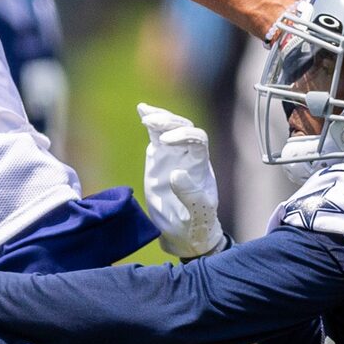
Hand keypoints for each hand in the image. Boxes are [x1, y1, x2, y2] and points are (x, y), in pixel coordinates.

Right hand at [139, 103, 225, 259]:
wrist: (185, 233)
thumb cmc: (196, 225)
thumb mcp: (197, 214)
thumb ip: (190, 195)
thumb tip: (176, 173)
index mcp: (201, 167)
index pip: (198, 140)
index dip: (184, 135)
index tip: (167, 142)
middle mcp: (189, 156)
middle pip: (185, 127)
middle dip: (170, 121)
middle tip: (151, 122)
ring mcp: (174, 156)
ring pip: (171, 127)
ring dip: (160, 118)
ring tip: (145, 113)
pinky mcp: (160, 159)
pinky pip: (157, 136)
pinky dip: (151, 122)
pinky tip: (142, 110)